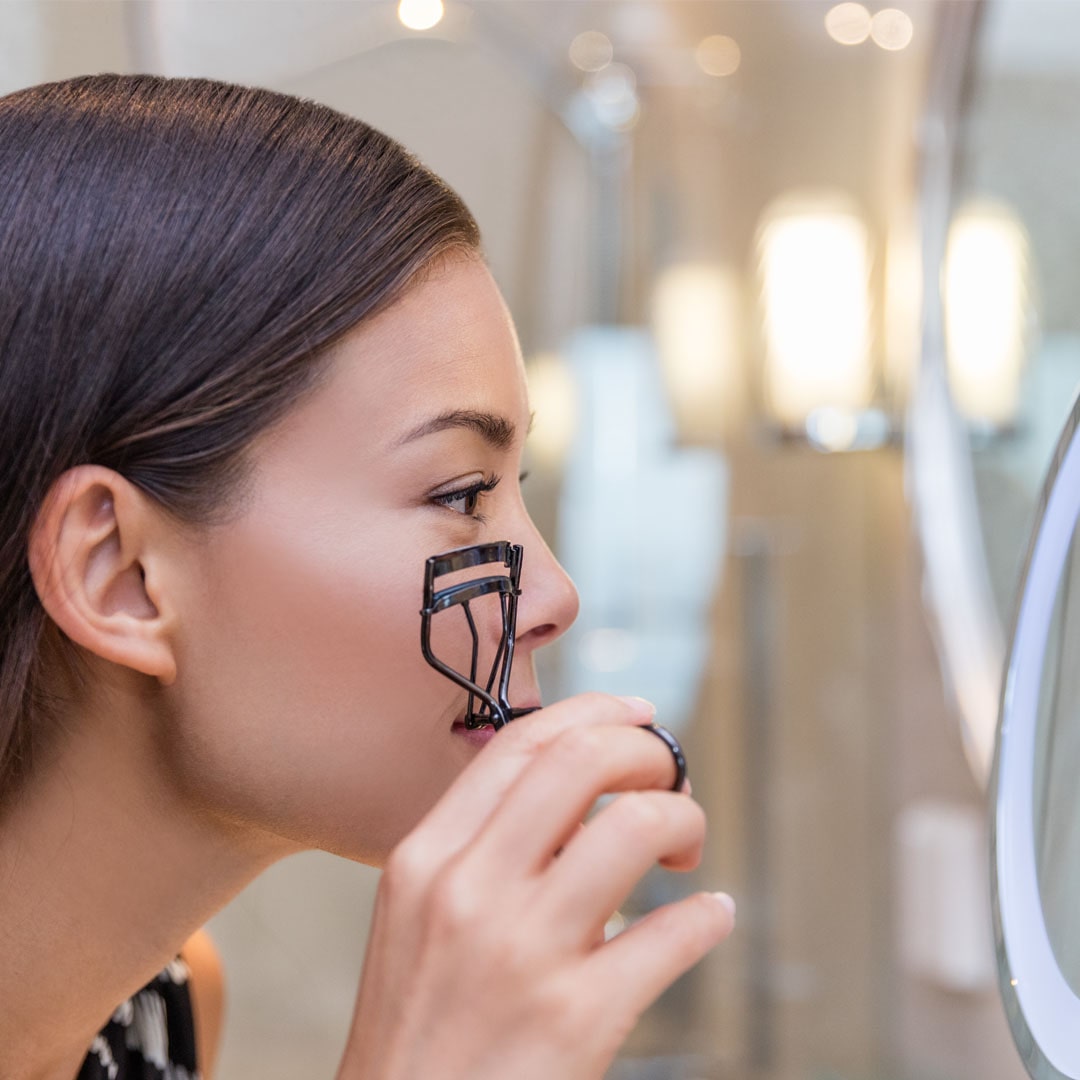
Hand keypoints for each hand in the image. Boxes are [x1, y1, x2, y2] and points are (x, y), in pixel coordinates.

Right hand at [336, 694, 734, 1079]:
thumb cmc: (420, 1029)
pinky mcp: (578, 1018)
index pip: (521, 743)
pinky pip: (673, 933)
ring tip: (685, 849)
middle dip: (649, 753)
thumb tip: (585, 807)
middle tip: (670, 778)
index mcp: (427, 857)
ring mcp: (524, 952)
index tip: (637, 715)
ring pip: (637, 827)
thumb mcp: (419, 921)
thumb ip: (486, 852)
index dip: (594, 712)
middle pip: (583, 761)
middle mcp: (470, 890)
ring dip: (685, 820)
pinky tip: (710, 917)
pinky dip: (707, 916)